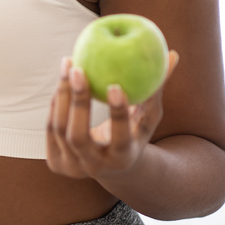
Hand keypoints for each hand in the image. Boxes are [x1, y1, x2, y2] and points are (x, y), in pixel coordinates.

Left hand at [46, 50, 178, 180]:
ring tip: (69, 64)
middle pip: (78, 136)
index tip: (114, 85)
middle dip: (77, 102)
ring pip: (60, 129)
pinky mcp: (56, 163)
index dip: (117, 113)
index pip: (120, 137)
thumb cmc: (135, 133)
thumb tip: (172, 55)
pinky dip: (56, 102)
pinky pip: (52, 127)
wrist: (112, 169)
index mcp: (122, 158)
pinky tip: (62, 80)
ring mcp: (73, 167)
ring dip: (62, 95)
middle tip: (78, 70)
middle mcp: (95, 167)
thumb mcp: (148, 116)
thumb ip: (156, 89)